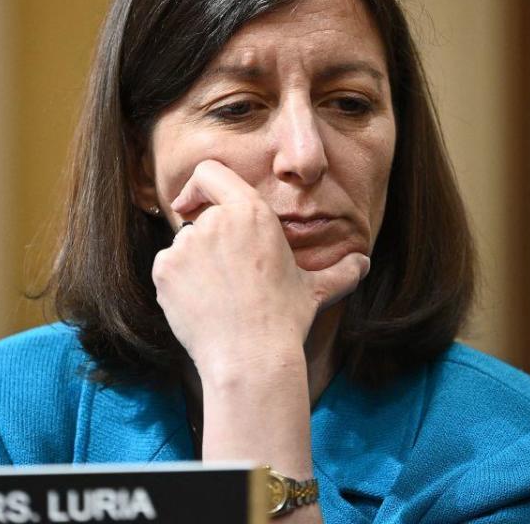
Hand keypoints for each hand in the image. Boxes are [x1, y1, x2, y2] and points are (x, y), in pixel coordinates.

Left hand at [151, 159, 369, 374]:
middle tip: (230, 277)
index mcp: (251, 212)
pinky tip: (201, 305)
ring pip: (184, 245)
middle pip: (201, 218)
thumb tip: (364, 264)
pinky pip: (167, 267)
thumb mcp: (316, 291)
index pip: (210, 171)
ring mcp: (185, 245)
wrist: (249, 357)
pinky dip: (178, 282)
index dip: (199, 185)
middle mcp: (214, 221)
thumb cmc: (285, 320)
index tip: (195, 203)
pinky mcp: (164, 269)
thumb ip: (340, 271)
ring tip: (220, 296)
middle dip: (211, 241)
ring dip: (196, 263)